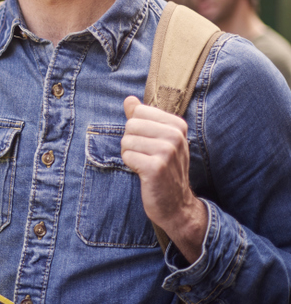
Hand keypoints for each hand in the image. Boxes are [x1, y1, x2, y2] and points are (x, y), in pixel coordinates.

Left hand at [121, 96, 206, 261]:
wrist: (176, 204)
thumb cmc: (163, 168)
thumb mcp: (158, 139)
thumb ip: (142, 117)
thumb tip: (129, 99)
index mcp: (177, 125)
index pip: (138, 111)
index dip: (136, 129)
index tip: (150, 143)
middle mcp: (175, 135)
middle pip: (130, 125)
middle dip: (131, 142)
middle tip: (146, 156)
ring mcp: (167, 151)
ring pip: (126, 141)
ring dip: (130, 154)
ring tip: (145, 165)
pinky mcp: (156, 167)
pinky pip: (127, 156)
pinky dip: (130, 165)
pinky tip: (144, 173)